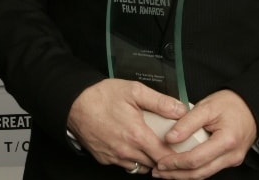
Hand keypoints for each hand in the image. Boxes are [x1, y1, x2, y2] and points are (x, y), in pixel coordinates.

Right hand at [67, 79, 187, 172]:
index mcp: (137, 135)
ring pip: (140, 167)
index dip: (176, 155)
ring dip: (148, 159)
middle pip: (154, 164)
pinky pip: (125, 165)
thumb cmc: (103, 95)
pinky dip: (133, 159)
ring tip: (153, 144)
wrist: (75, 104)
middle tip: (170, 144)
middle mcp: (126, 151)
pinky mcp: (105, 159)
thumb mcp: (134, 90)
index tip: (183, 149)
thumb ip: (159, 101)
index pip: (165, 156)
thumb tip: (180, 109)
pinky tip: (134, 145)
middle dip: (164, 157)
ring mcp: (115, 158)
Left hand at [152, 90, 257, 178]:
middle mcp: (231, 156)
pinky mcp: (230, 161)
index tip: (160, 161)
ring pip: (204, 175)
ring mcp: (232, 161)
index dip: (175, 162)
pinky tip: (181, 166)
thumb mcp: (207, 106)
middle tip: (158, 171)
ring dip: (183, 175)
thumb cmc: (231, 103)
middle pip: (199, 173)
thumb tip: (170, 137)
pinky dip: (193, 169)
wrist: (251, 106)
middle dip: (176, 174)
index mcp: (226, 141)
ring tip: (165, 172)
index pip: (196, 159)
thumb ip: (188, 122)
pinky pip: (209, 169)